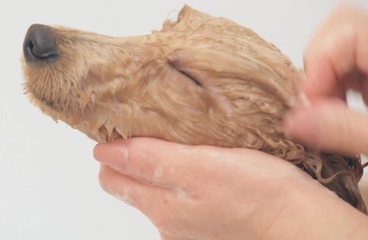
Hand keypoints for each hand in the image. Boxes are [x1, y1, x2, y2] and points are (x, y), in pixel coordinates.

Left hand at [93, 138, 367, 239]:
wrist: (300, 225)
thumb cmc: (259, 195)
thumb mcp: (199, 167)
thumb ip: (150, 162)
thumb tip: (106, 153)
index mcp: (160, 205)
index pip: (111, 176)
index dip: (112, 150)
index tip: (123, 127)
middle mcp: (167, 222)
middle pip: (131, 185)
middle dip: (133, 157)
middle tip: (152, 130)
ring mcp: (186, 227)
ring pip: (157, 191)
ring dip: (161, 168)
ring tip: (183, 146)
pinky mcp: (206, 226)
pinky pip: (182, 199)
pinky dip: (184, 180)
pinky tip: (204, 169)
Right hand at [284, 4, 367, 154]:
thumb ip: (344, 130)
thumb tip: (292, 122)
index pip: (342, 33)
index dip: (318, 69)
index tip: (311, 108)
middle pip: (335, 29)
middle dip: (317, 70)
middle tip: (320, 107)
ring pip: (338, 44)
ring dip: (325, 79)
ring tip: (334, 112)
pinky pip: (348, 59)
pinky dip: (336, 83)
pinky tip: (345, 108)